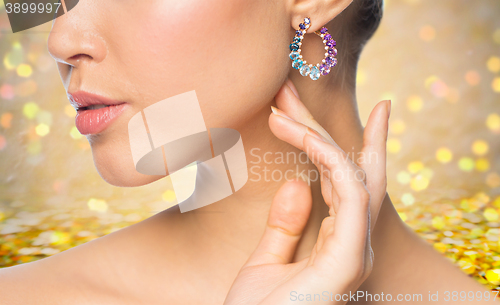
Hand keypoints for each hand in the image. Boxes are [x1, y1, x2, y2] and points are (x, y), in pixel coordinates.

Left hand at [223, 79, 390, 303]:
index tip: (359, 111)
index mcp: (338, 245)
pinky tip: (294, 133)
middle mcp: (353, 244)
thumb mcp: (266, 263)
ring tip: (281, 108)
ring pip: (352, 174)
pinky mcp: (348, 258)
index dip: (349, 146)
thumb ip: (285, 225)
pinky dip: (326, 158)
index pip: (349, 187)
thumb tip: (298, 183)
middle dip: (333, 126)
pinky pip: (347, 192)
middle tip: (304, 87)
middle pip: (354, 173)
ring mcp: (354, 252)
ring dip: (317, 134)